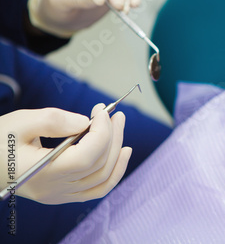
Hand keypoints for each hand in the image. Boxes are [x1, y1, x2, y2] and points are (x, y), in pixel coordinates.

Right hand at [0, 105, 131, 203]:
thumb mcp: (20, 122)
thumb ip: (54, 120)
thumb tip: (86, 122)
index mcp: (43, 172)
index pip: (87, 156)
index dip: (102, 132)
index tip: (101, 110)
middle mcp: (54, 189)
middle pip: (99, 165)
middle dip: (113, 136)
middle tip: (116, 114)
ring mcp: (59, 195)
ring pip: (103, 179)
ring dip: (117, 152)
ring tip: (120, 127)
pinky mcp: (62, 195)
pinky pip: (97, 190)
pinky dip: (114, 172)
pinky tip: (122, 154)